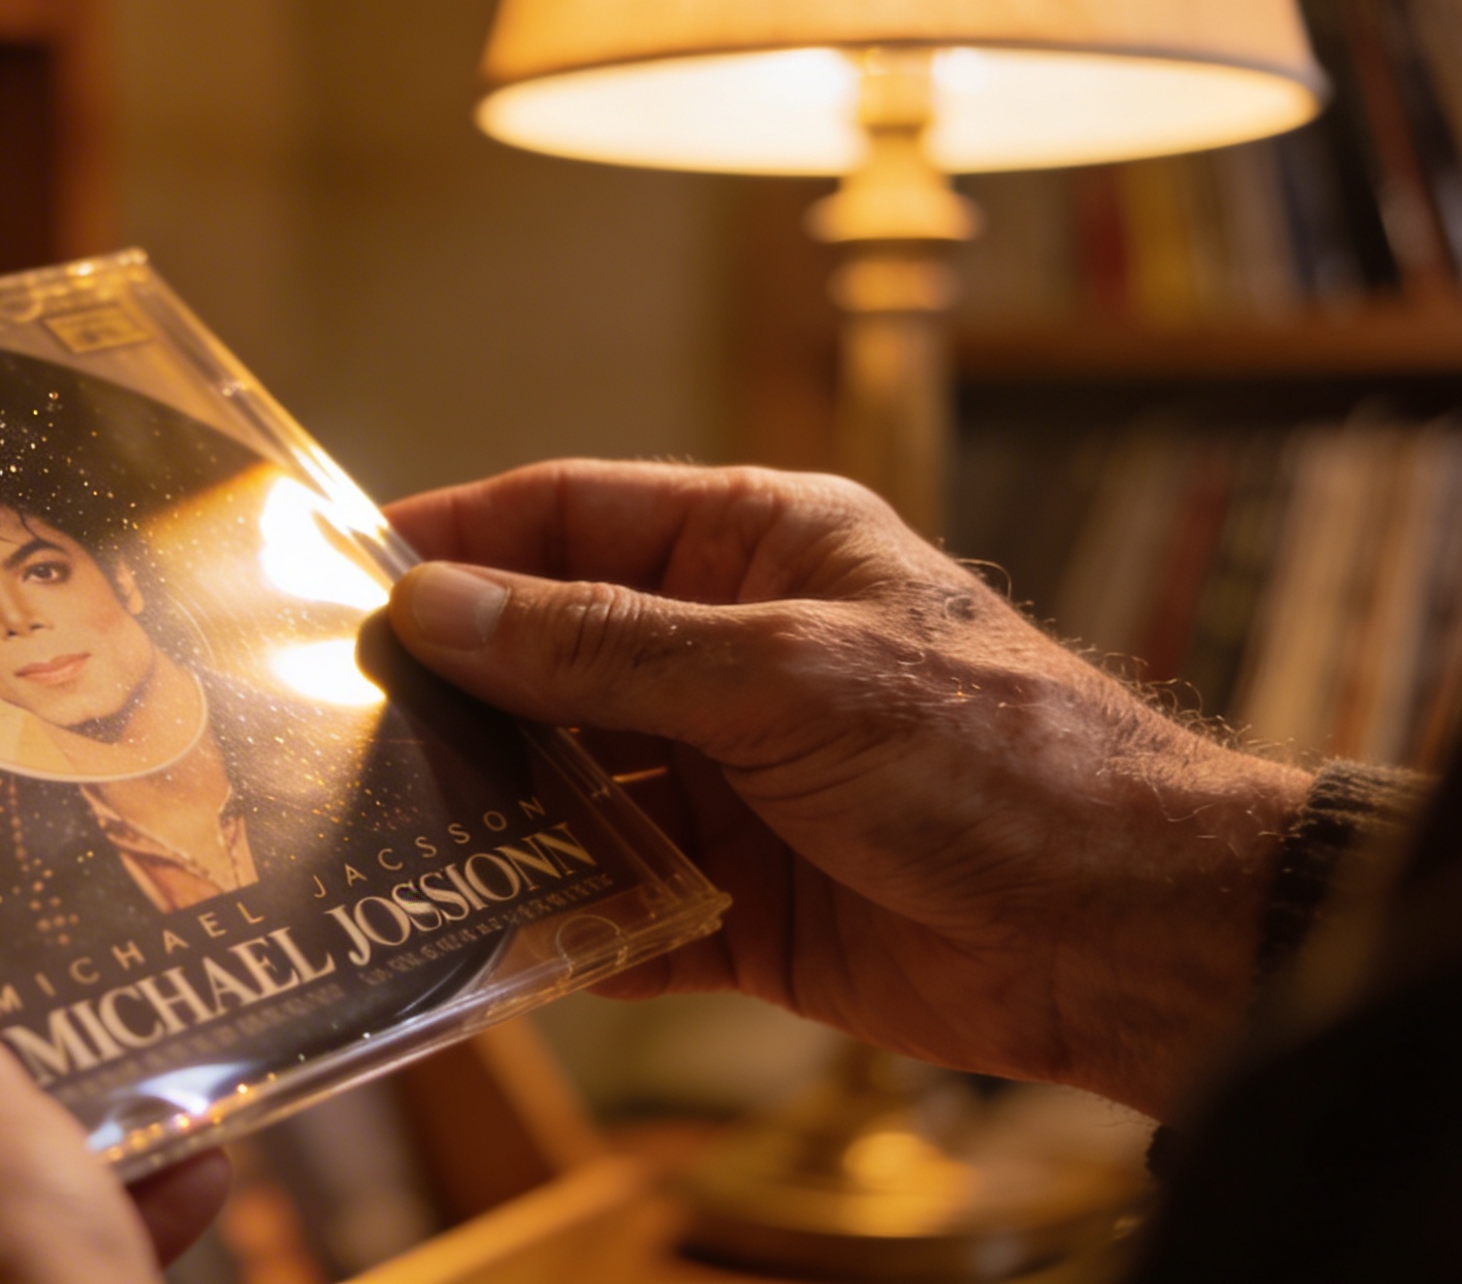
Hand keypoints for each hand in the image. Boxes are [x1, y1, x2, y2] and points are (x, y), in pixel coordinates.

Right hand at [384, 461, 1311, 1118]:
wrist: (1127, 932)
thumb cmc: (993, 754)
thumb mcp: (784, 674)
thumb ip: (604, 647)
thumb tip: (439, 605)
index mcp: (757, 549)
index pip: (571, 518)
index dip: (457, 538)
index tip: (340, 574)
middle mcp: (731, 655)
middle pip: (551, 657)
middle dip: (455, 692)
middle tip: (333, 724)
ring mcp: (730, 780)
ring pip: (570, 786)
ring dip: (493, 815)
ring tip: (384, 836)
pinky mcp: (737, 899)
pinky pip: (614, 904)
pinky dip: (559, 926)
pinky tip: (488, 943)